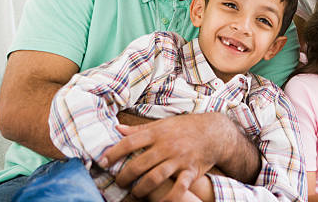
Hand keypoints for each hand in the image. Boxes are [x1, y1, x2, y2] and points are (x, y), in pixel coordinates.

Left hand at [100, 113, 224, 200]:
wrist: (214, 132)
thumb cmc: (185, 127)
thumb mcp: (162, 123)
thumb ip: (139, 129)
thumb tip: (117, 129)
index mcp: (158, 133)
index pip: (130, 142)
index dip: (114, 153)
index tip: (103, 161)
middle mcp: (167, 146)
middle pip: (140, 164)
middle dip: (125, 176)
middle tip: (119, 183)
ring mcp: (179, 159)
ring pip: (155, 177)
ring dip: (141, 189)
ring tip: (135, 193)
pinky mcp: (190, 171)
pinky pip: (179, 188)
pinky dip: (169, 198)